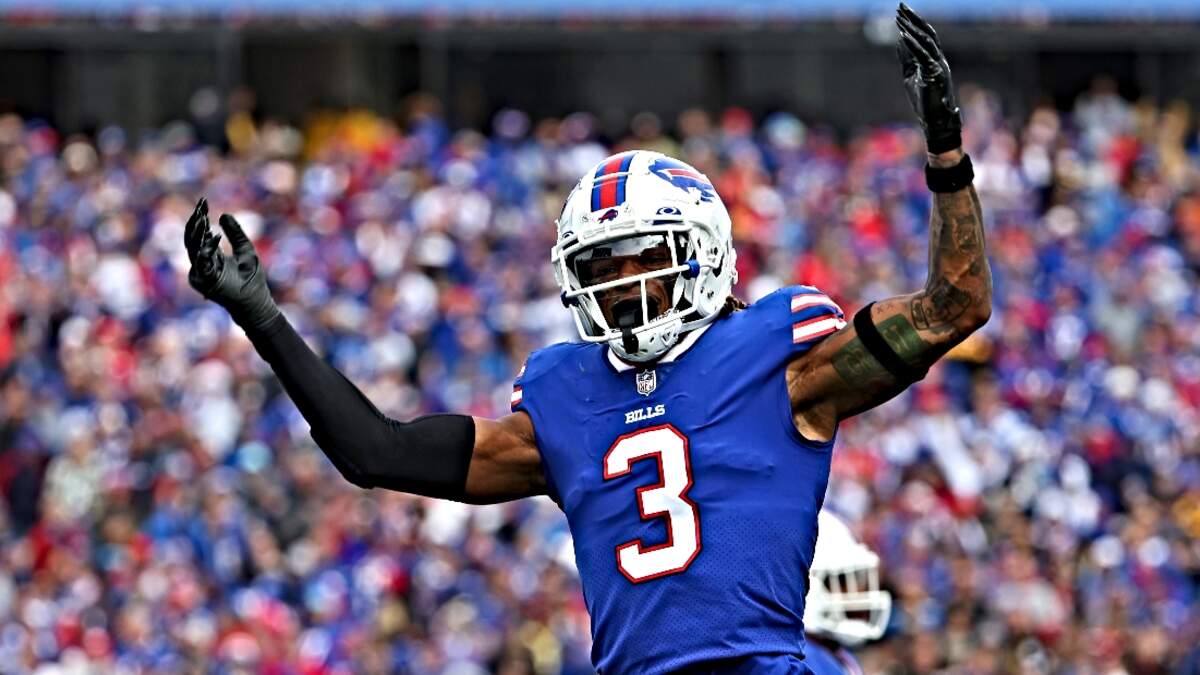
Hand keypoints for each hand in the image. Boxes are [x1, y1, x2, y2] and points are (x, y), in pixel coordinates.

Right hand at [184, 198, 280, 330]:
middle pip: (192, 238)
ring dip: (198, 232)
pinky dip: (207, 248)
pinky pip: (201, 261)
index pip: (200, 233)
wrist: (254, 300)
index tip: (204, 201)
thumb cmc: (250, 278)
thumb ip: (235, 233)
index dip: (200, 217)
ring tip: (203, 216)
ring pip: (192, 247)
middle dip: (196, 221)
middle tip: (201, 206)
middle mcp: (201, 262)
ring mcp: (200, 272)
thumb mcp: (245, 249)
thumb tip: (223, 214)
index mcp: (209, 255)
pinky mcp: (203, 280)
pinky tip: (214, 235)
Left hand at [896, 3, 962, 154]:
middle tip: (900, 5)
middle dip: (913, 19)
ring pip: (926, 42)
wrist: (935, 121)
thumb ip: (907, 58)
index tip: (901, 11)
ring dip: (912, 29)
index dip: (914, 22)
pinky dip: (913, 46)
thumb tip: (899, 40)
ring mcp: (939, 66)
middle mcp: (939, 59)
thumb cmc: (924, 101)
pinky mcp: (935, 75)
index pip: (925, 35)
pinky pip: (923, 57)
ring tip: (899, 18)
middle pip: (927, 33)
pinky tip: (903, 36)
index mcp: (935, 59)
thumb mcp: (910, 75)